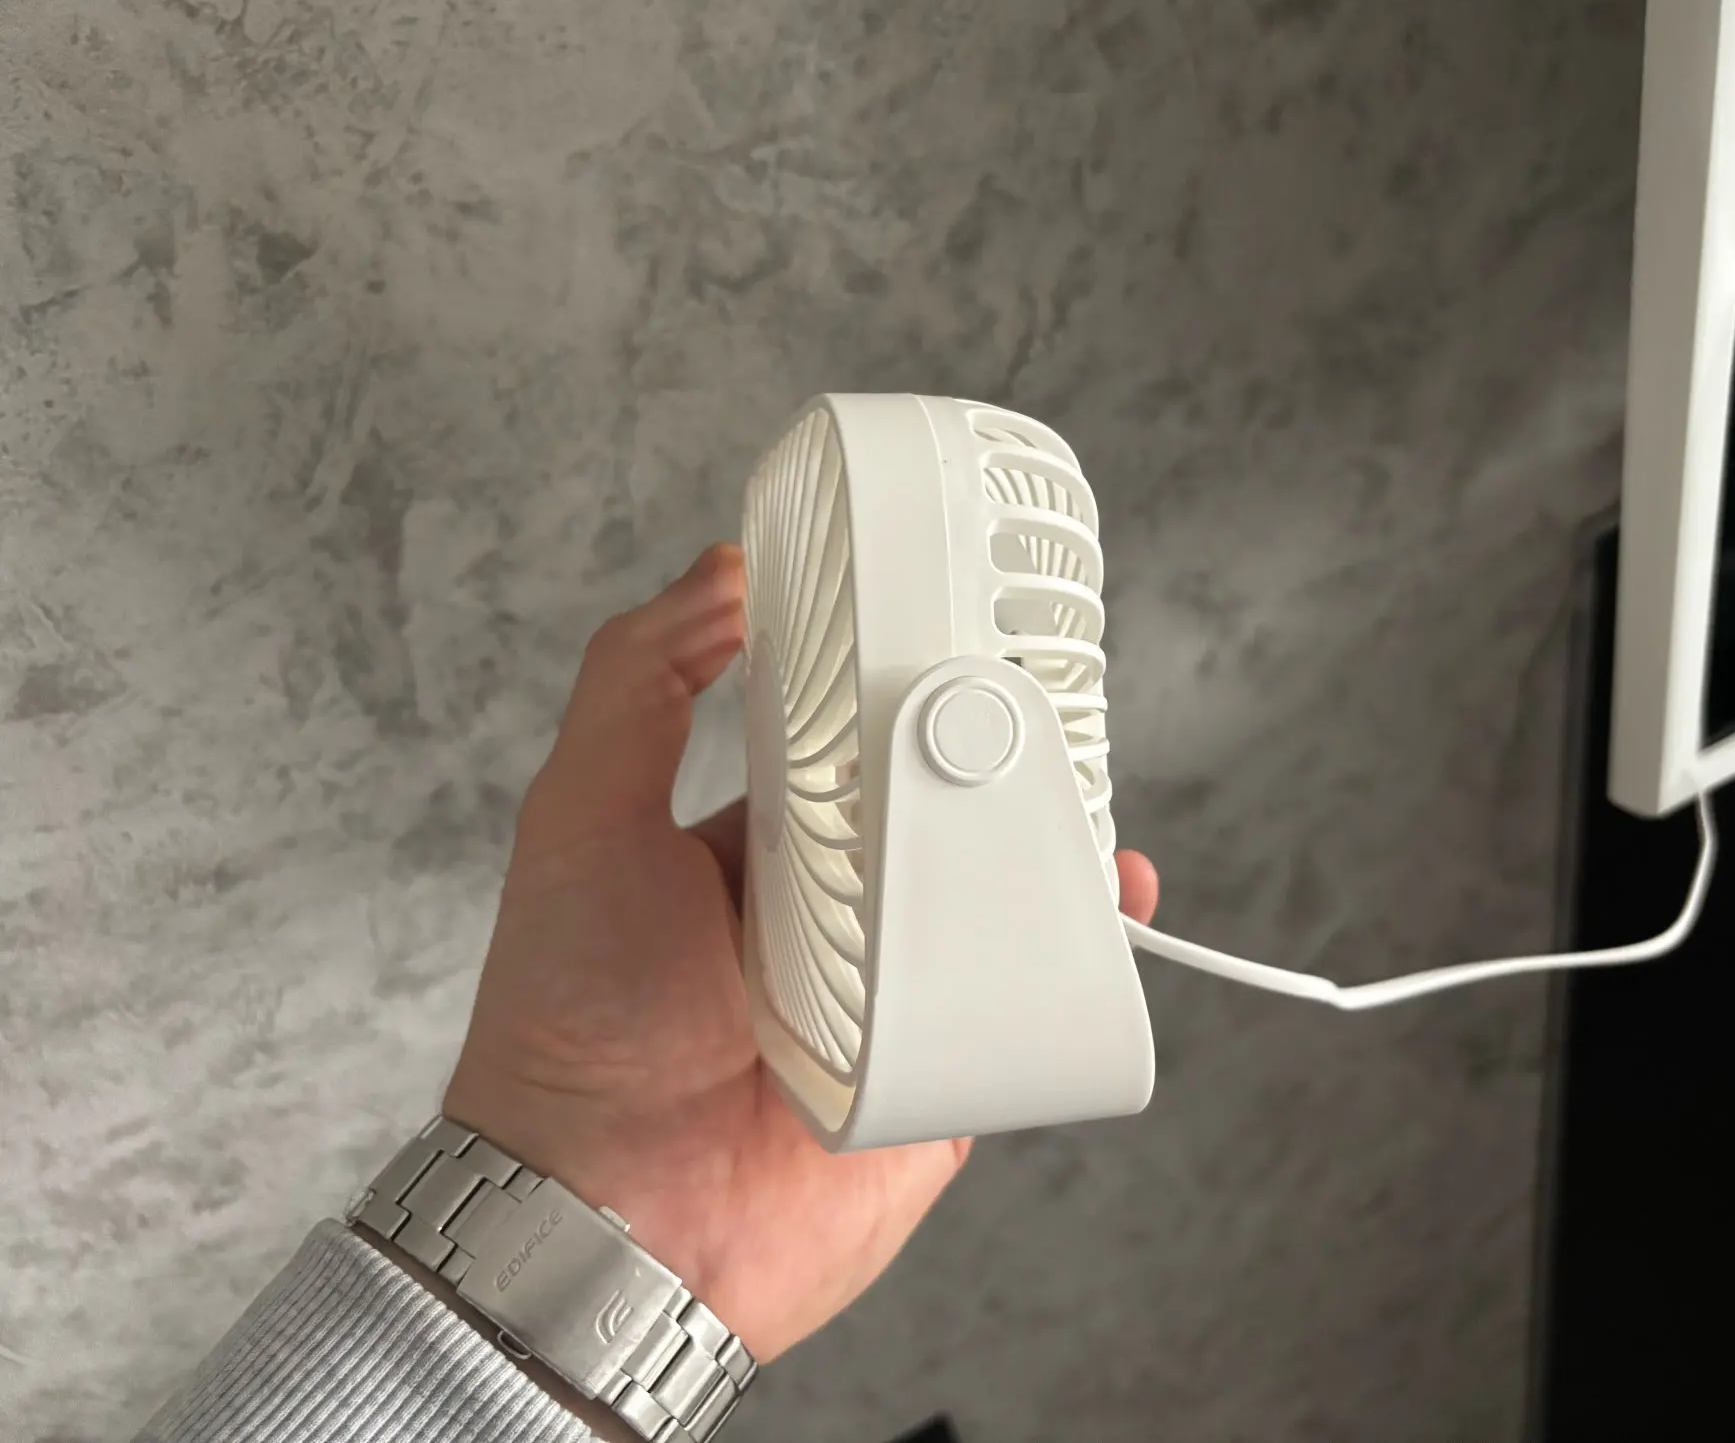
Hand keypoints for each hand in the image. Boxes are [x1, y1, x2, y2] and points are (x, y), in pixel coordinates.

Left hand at [442, 544, 1160, 1361]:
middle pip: (942, 818)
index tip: (956, 634)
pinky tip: (1107, 906)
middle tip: (1046, 715)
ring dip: (1052, 853)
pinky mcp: (944, 1074)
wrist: (606, 1219)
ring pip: (998, 903)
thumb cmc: (571, 1022)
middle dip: (997, 767)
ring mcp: (895, 997)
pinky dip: (1077, 959)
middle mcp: (836, 917)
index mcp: (760, 850)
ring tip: (1086, 804)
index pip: (854, 749)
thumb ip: (638, 686)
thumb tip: (717, 571)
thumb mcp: (579, 817)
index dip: (902, 693)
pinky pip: (1028, 1007)